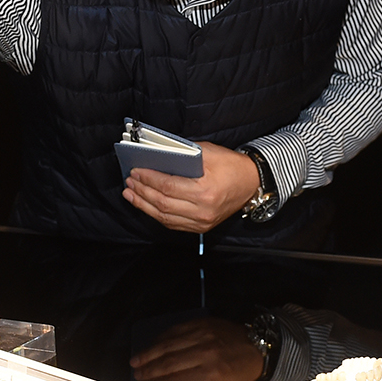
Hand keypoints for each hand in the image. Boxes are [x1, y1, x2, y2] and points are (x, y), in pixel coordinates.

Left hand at [123, 142, 261, 232]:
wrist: (252, 183)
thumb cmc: (231, 166)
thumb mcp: (209, 152)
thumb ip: (183, 154)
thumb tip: (156, 156)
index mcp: (205, 191)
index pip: (167, 186)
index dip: (148, 179)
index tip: (135, 171)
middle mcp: (202, 210)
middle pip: (162, 203)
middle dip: (141, 192)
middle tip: (129, 181)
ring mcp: (201, 222)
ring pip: (164, 217)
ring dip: (144, 205)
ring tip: (131, 194)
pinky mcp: (201, 228)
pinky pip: (172, 224)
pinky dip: (156, 214)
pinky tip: (146, 205)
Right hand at [131, 317, 266, 380]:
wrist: (257, 347)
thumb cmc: (239, 374)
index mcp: (211, 375)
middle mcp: (205, 354)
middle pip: (168, 363)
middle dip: (149, 370)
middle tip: (136, 375)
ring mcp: (203, 336)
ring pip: (168, 345)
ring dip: (149, 354)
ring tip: (136, 361)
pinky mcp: (202, 324)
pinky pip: (176, 330)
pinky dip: (161, 338)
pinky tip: (152, 345)